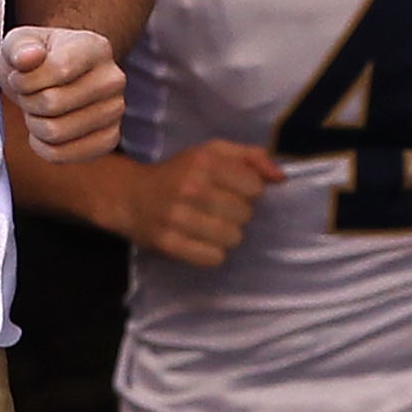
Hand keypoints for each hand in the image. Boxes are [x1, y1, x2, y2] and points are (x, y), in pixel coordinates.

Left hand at [0, 25, 124, 163]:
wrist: (55, 77)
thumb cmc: (37, 58)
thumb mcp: (21, 42)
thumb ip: (19, 47)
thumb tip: (27, 58)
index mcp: (95, 48)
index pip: (59, 70)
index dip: (26, 80)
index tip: (18, 77)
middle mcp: (112, 79)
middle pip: (53, 104)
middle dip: (27, 102)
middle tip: (28, 95)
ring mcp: (115, 111)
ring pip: (56, 132)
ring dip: (34, 124)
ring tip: (37, 110)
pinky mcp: (109, 139)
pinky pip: (63, 155)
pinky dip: (42, 146)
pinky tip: (43, 130)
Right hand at [124, 140, 282, 266]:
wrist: (130, 197)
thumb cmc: (179, 173)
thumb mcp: (211, 153)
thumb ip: (250, 158)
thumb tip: (280, 177)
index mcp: (204, 161)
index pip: (254, 187)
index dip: (248, 191)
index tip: (233, 191)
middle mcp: (191, 187)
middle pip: (244, 215)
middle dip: (237, 214)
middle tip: (219, 210)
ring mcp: (177, 217)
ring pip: (232, 238)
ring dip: (226, 235)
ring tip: (210, 226)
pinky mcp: (169, 244)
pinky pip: (213, 258)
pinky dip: (212, 253)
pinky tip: (201, 241)